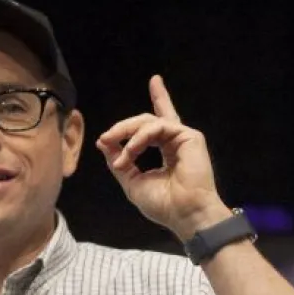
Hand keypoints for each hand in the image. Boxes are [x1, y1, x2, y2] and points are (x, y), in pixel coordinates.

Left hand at [96, 75, 229, 241]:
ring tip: (118, 151)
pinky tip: (131, 151)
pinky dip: (139, 139)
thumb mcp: (132, 182)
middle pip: (147, 121)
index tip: (155, 80)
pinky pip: (157, 127)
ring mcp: (184, 138)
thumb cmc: (163, 205)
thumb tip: (103, 143)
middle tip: (105, 138)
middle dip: (123, 127)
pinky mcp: (190, 137)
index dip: (160, 99)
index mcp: (167, 152)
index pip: (158, 125)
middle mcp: (176, 142)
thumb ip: (119, 161)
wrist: (185, 214)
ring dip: (127, 134)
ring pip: (149, 122)